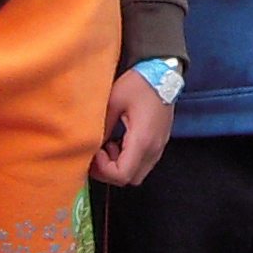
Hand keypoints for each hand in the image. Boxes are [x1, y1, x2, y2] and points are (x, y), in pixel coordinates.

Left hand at [93, 69, 173, 185]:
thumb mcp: (113, 101)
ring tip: (108, 146)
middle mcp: (154, 148)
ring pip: (137, 173)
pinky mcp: (160, 143)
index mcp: (142, 140)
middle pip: (131, 179)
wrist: (163, 73)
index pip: (123, 175)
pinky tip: (119, 142)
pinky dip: (128, 159)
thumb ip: (101, 126)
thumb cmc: (139, 84)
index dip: (104, 170)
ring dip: (119, 166)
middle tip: (98, 154)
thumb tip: (89, 143)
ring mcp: (159, 146)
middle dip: (110, 172)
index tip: (96, 153)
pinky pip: (143, 162)